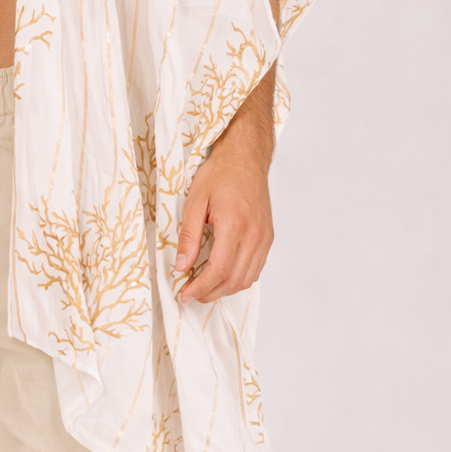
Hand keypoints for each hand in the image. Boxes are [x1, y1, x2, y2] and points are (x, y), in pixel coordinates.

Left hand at [172, 138, 273, 304]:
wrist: (246, 157)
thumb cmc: (220, 173)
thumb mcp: (195, 200)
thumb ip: (189, 235)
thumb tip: (182, 266)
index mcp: (235, 225)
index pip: (218, 270)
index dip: (200, 287)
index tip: (185, 294)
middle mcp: (254, 235)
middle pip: (234, 280)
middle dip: (210, 293)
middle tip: (191, 294)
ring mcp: (264, 237)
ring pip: (247, 278)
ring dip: (225, 289)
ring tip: (204, 287)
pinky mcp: (268, 237)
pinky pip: (255, 268)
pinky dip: (239, 278)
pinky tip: (222, 275)